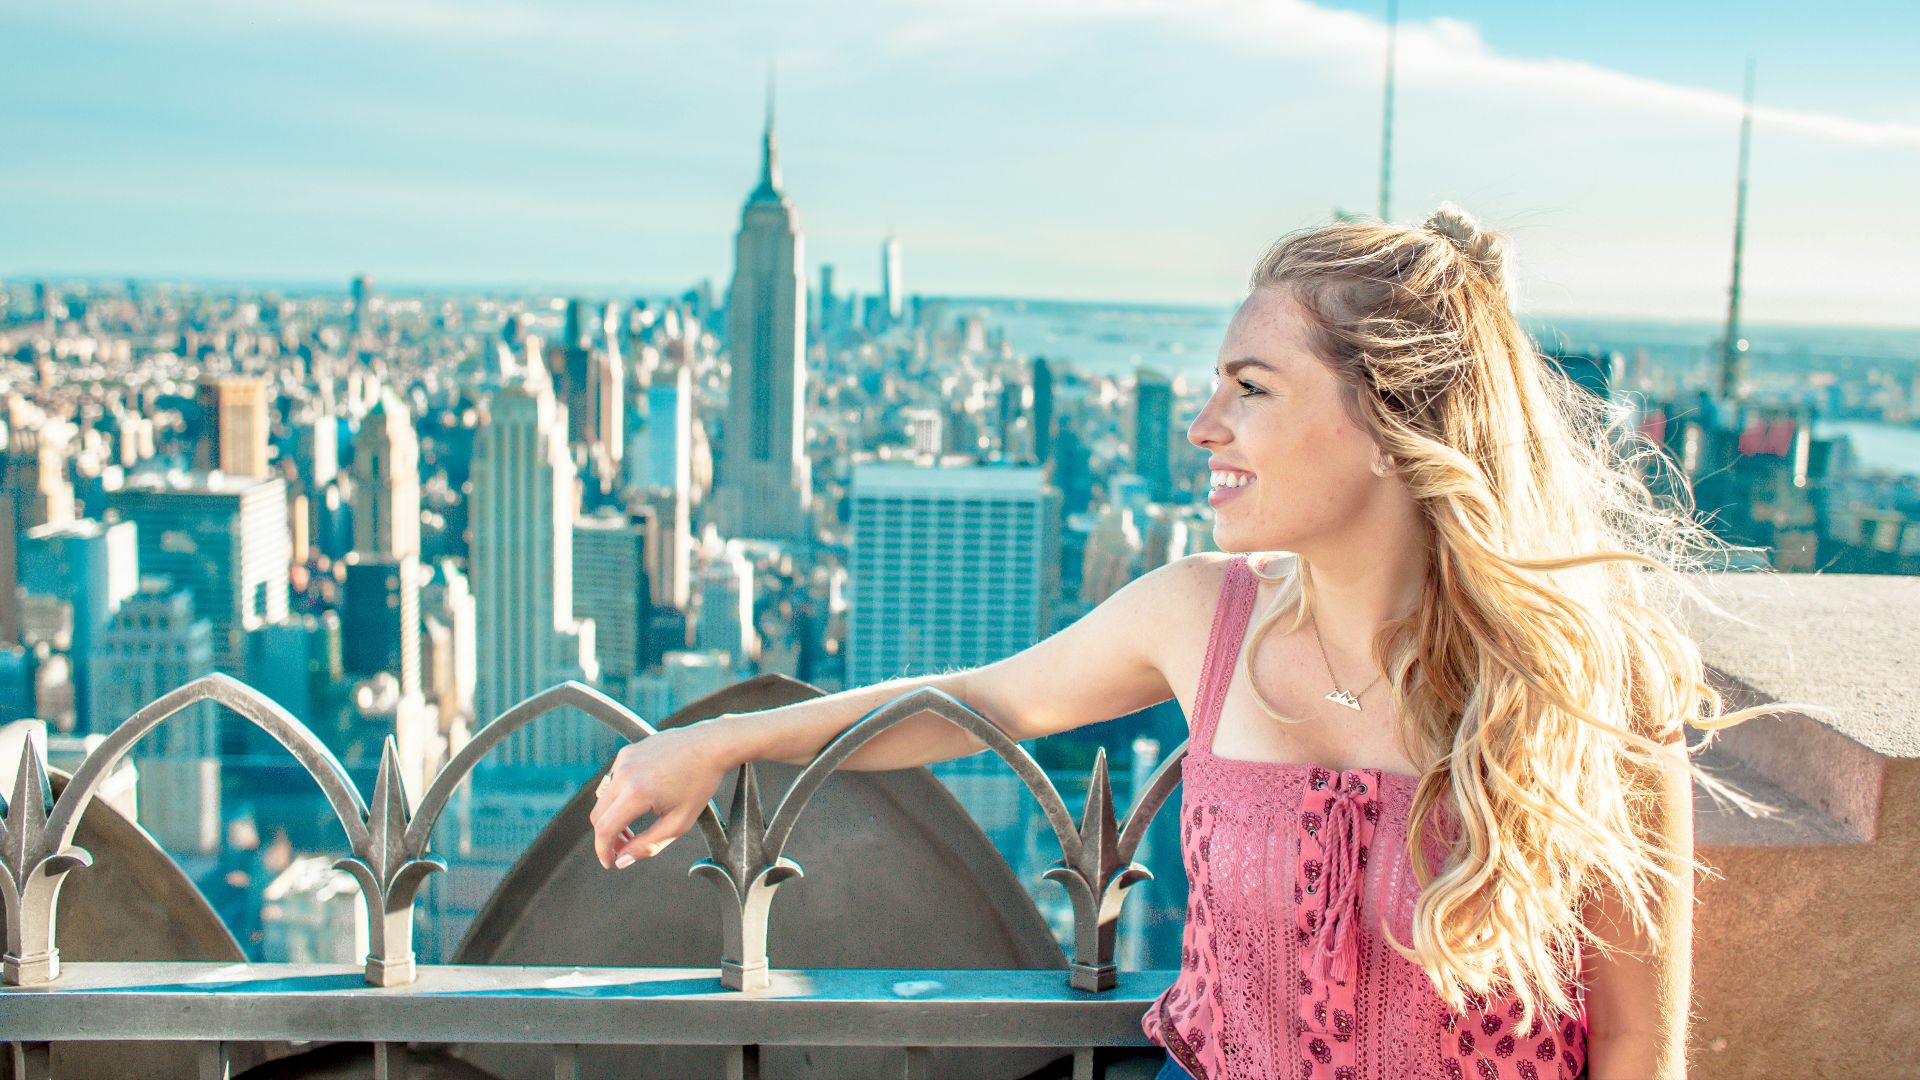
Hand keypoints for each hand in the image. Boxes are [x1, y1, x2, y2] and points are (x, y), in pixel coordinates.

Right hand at [588, 724, 732, 869]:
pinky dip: (620, 795)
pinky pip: (614, 780)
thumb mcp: (678, 822)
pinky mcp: (626, 752)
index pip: (604, 829)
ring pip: (604, 798)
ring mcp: (623, 760)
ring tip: (636, 823)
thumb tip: (622, 860)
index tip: (610, 862)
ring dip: (613, 815)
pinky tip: (644, 796)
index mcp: (636, 793)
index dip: (603, 851)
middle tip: (625, 846)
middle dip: (608, 836)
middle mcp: (624, 774)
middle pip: (598, 815)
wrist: (710, 745)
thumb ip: (648, 845)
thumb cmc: (699, 783)